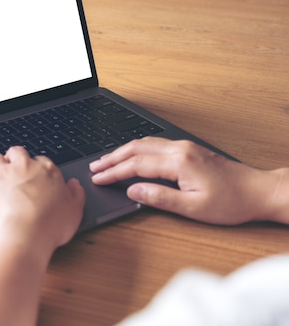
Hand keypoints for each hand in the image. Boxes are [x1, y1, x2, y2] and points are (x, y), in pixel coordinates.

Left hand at [0, 146, 84, 254]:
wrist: (26, 234)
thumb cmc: (50, 225)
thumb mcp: (75, 211)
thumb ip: (75, 195)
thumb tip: (74, 185)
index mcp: (46, 171)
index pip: (42, 160)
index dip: (37, 166)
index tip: (36, 173)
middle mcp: (24, 168)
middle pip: (17, 152)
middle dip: (14, 156)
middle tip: (12, 164)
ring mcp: (3, 176)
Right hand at [89, 137, 287, 224]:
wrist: (258, 191)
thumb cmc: (231, 202)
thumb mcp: (193, 208)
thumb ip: (160, 197)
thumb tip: (133, 190)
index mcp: (178, 162)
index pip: (136, 165)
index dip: (113, 172)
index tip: (98, 178)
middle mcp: (179, 149)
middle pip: (136, 148)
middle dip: (112, 157)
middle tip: (94, 167)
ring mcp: (184, 146)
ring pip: (144, 143)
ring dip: (123, 151)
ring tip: (106, 161)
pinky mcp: (188, 149)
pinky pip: (154, 144)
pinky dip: (136, 149)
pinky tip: (131, 154)